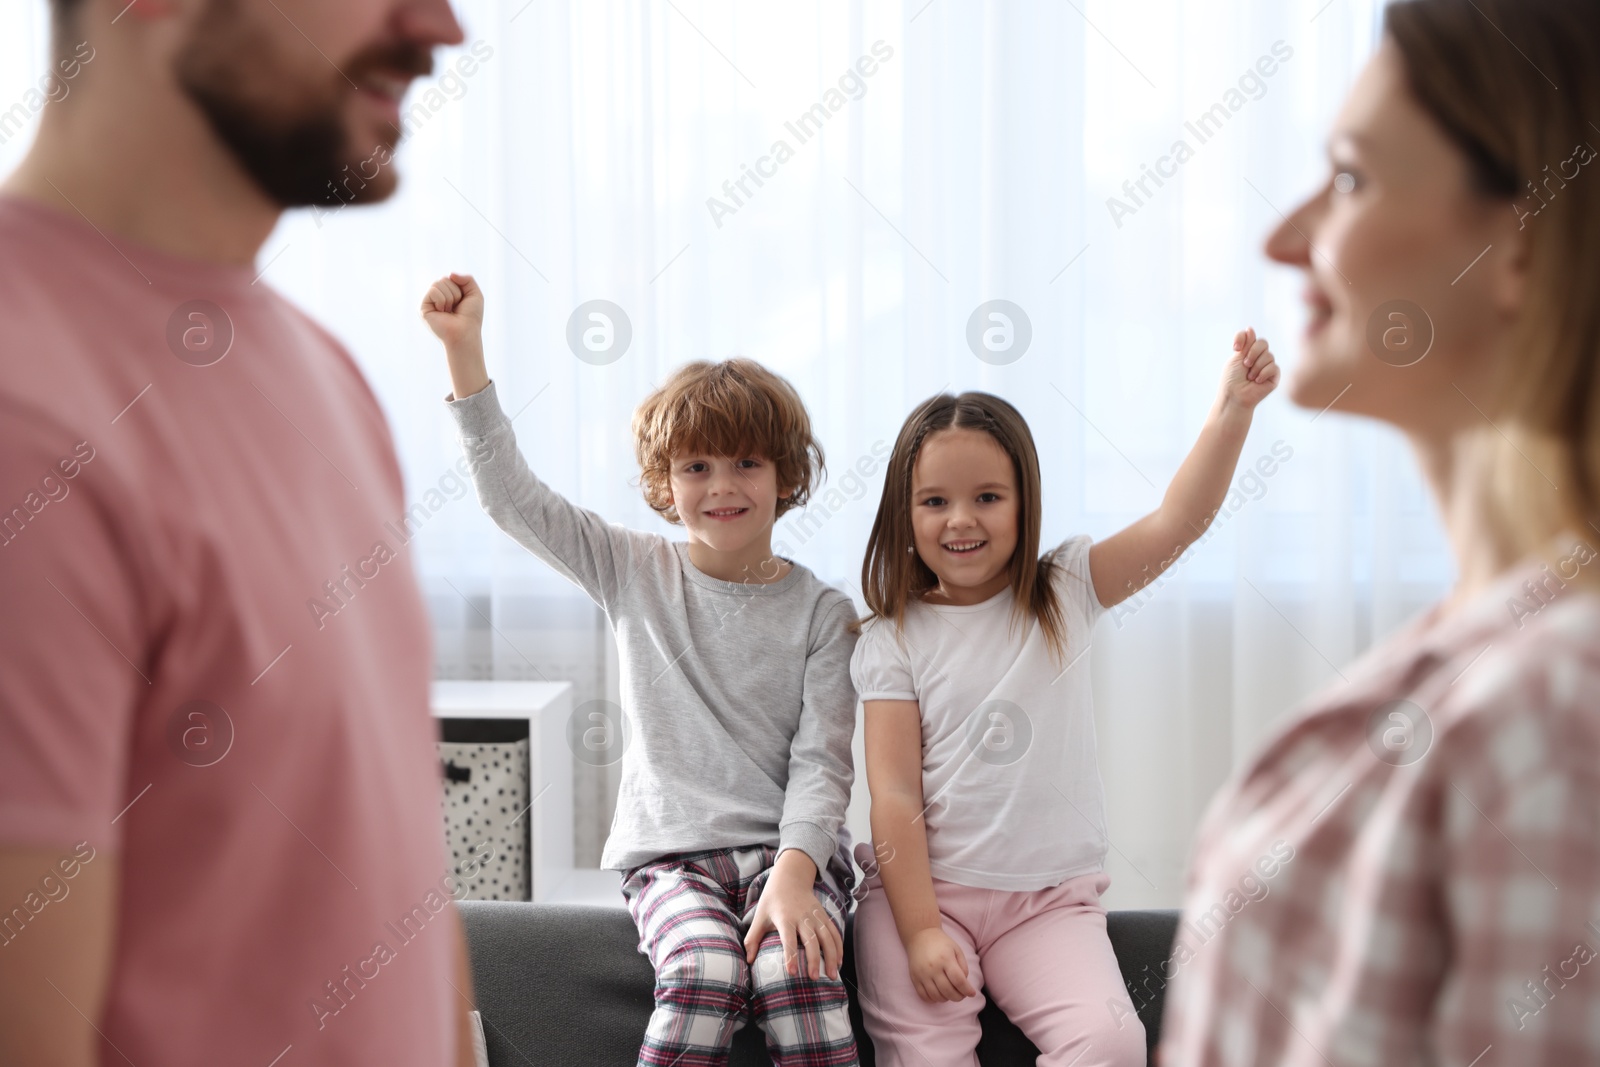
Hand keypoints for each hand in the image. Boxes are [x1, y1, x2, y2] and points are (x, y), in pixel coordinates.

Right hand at [421, 272, 489, 399]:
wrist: (465, 333)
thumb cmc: (471, 317)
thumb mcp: (474, 294)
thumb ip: (467, 279)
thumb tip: (450, 274)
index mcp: (447, 294)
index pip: (450, 277)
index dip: (460, 288)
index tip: (462, 303)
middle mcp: (436, 298)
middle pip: (444, 279)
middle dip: (455, 292)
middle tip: (455, 308)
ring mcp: (429, 302)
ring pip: (438, 283)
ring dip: (450, 297)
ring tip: (449, 311)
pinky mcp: (422, 308)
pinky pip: (433, 291)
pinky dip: (442, 300)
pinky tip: (442, 312)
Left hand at [743, 857, 842, 981]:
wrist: (790, 878)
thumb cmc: (772, 900)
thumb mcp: (759, 916)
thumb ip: (752, 938)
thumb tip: (748, 960)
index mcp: (785, 918)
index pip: (788, 939)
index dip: (790, 956)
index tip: (793, 973)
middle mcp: (802, 917)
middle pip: (811, 940)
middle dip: (814, 960)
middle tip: (815, 978)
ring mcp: (815, 916)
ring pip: (827, 937)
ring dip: (832, 957)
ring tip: (832, 975)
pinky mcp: (824, 915)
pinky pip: (834, 932)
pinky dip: (838, 947)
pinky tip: (839, 962)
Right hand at [904, 926, 976, 1002]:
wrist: (920, 936)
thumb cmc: (942, 944)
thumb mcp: (956, 950)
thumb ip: (963, 967)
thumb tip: (964, 985)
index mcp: (945, 959)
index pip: (958, 981)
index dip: (967, 990)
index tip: (972, 993)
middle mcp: (933, 968)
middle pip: (948, 991)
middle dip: (958, 997)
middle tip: (962, 995)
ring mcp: (922, 974)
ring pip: (937, 996)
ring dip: (947, 999)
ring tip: (950, 993)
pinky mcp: (914, 978)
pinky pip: (924, 996)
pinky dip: (933, 1000)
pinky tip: (939, 994)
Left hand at [1218, 327, 1279, 412]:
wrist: (1235, 396)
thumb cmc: (1232, 380)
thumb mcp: (1236, 358)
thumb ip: (1245, 343)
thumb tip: (1250, 328)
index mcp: (1248, 351)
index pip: (1251, 336)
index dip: (1243, 338)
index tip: (1235, 348)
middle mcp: (1259, 357)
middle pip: (1263, 342)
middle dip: (1252, 353)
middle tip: (1245, 365)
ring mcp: (1268, 366)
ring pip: (1268, 355)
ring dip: (1256, 366)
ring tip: (1249, 377)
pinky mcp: (1274, 376)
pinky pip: (1273, 367)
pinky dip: (1263, 373)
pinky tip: (1256, 381)